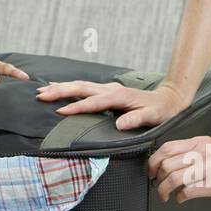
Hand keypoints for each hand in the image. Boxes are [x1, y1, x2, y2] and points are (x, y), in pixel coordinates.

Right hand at [35, 80, 189, 129]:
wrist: (168, 99)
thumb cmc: (161, 111)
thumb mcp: (152, 117)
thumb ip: (136, 120)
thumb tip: (119, 125)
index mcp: (118, 96)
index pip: (92, 102)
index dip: (76, 107)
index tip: (60, 111)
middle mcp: (110, 89)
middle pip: (80, 88)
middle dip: (60, 91)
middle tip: (41, 95)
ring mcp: (108, 88)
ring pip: (80, 86)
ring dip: (61, 87)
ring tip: (43, 90)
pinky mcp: (107, 91)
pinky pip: (84, 88)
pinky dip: (70, 88)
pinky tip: (60, 89)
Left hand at [148, 136, 210, 203]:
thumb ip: (194, 154)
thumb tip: (170, 164)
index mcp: (201, 143)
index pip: (166, 148)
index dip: (153, 161)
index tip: (151, 171)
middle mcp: (204, 152)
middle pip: (167, 164)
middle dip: (157, 178)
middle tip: (158, 186)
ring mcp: (210, 168)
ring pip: (174, 178)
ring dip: (164, 190)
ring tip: (166, 196)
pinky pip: (188, 191)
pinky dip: (180, 197)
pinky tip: (181, 199)